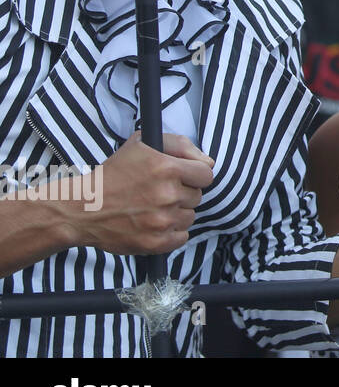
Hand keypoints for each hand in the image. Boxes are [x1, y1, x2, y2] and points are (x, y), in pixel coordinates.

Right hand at [70, 132, 213, 255]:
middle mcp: (168, 194)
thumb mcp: (143, 144)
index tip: (182, 177)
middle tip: (158, 192)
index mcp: (167, 168)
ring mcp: (162, 221)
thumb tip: (208, 162)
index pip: (206, 174)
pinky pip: (181, 237)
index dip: (194, 175)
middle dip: (182, 193)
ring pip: (190, 216)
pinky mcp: (156, 242)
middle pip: (197, 196)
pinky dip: (171, 233)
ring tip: (152, 208)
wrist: (82, 208)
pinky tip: (153, 223)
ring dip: (176, 213)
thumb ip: (180, 145)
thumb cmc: (113, 174)